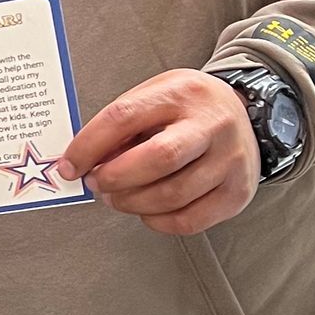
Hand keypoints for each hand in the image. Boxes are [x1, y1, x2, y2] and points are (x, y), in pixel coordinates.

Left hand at [59, 69, 260, 236]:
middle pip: (158, 158)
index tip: (69, 166)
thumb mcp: (155, 96)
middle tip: (96, 184)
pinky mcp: (237, 192)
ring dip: (132, 203)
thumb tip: (85, 161)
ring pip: (172, 195)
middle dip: (115, 178)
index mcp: (182, 93)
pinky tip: (146, 210)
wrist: (245, 114)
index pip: (125, 117)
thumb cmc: (189, 108)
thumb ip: (121, 125)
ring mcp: (230, 160)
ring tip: (117, 197)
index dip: (89, 145)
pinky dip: (157, 222)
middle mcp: (212, 125)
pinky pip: (189, 221)